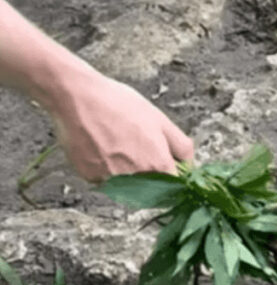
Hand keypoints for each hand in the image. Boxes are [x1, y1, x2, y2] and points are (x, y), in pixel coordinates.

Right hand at [48, 69, 193, 182]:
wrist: (77, 96)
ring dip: (125, 172)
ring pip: (126, 186)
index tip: (166, 165)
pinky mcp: (90, 177)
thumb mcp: (161, 120)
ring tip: (116, 144)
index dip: (171, 176)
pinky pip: (104, 180)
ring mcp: (112, 180)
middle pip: (150, 188)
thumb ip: (181, 147)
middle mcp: (137, 179)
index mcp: (158, 166)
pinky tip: (100, 147)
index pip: (174, 186)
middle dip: (148, 173)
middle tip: (135, 148)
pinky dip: (104, 169)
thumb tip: (191, 166)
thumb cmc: (119, 104)